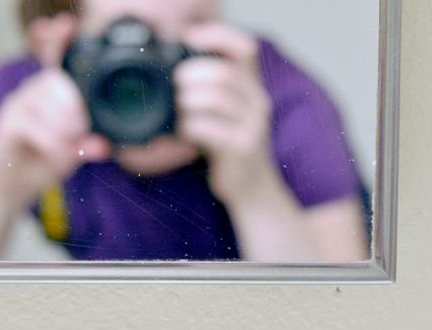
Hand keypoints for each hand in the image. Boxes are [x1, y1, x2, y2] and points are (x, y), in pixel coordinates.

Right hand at [0, 17, 109, 212]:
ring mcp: (16, 107)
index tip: (67, 24)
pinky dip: (52, 144)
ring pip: (47, 104)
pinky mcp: (6, 126)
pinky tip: (54, 154)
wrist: (8, 188)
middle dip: (75, 109)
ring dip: (64, 128)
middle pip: (57, 82)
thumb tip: (104, 147)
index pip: (53, 61)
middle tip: (79, 133)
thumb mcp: (69, 155)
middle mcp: (30, 93)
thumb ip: (86, 147)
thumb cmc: (38, 164)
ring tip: (67, 147)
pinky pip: (35, 127)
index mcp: (47, 94)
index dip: (58, 41)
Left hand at [175, 24, 276, 204]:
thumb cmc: (231, 149)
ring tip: (178, 111)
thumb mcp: (226, 114)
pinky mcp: (242, 149)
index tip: (189, 39)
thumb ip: (211, 91)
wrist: (254, 190)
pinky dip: (189, 126)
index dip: (217, 37)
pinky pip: (208, 128)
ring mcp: (253, 126)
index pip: (245, 48)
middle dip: (191, 75)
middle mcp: (258, 103)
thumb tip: (174, 72)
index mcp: (253, 88)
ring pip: (216, 98)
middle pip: (223, 73)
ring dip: (187, 101)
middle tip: (175, 86)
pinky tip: (183, 132)